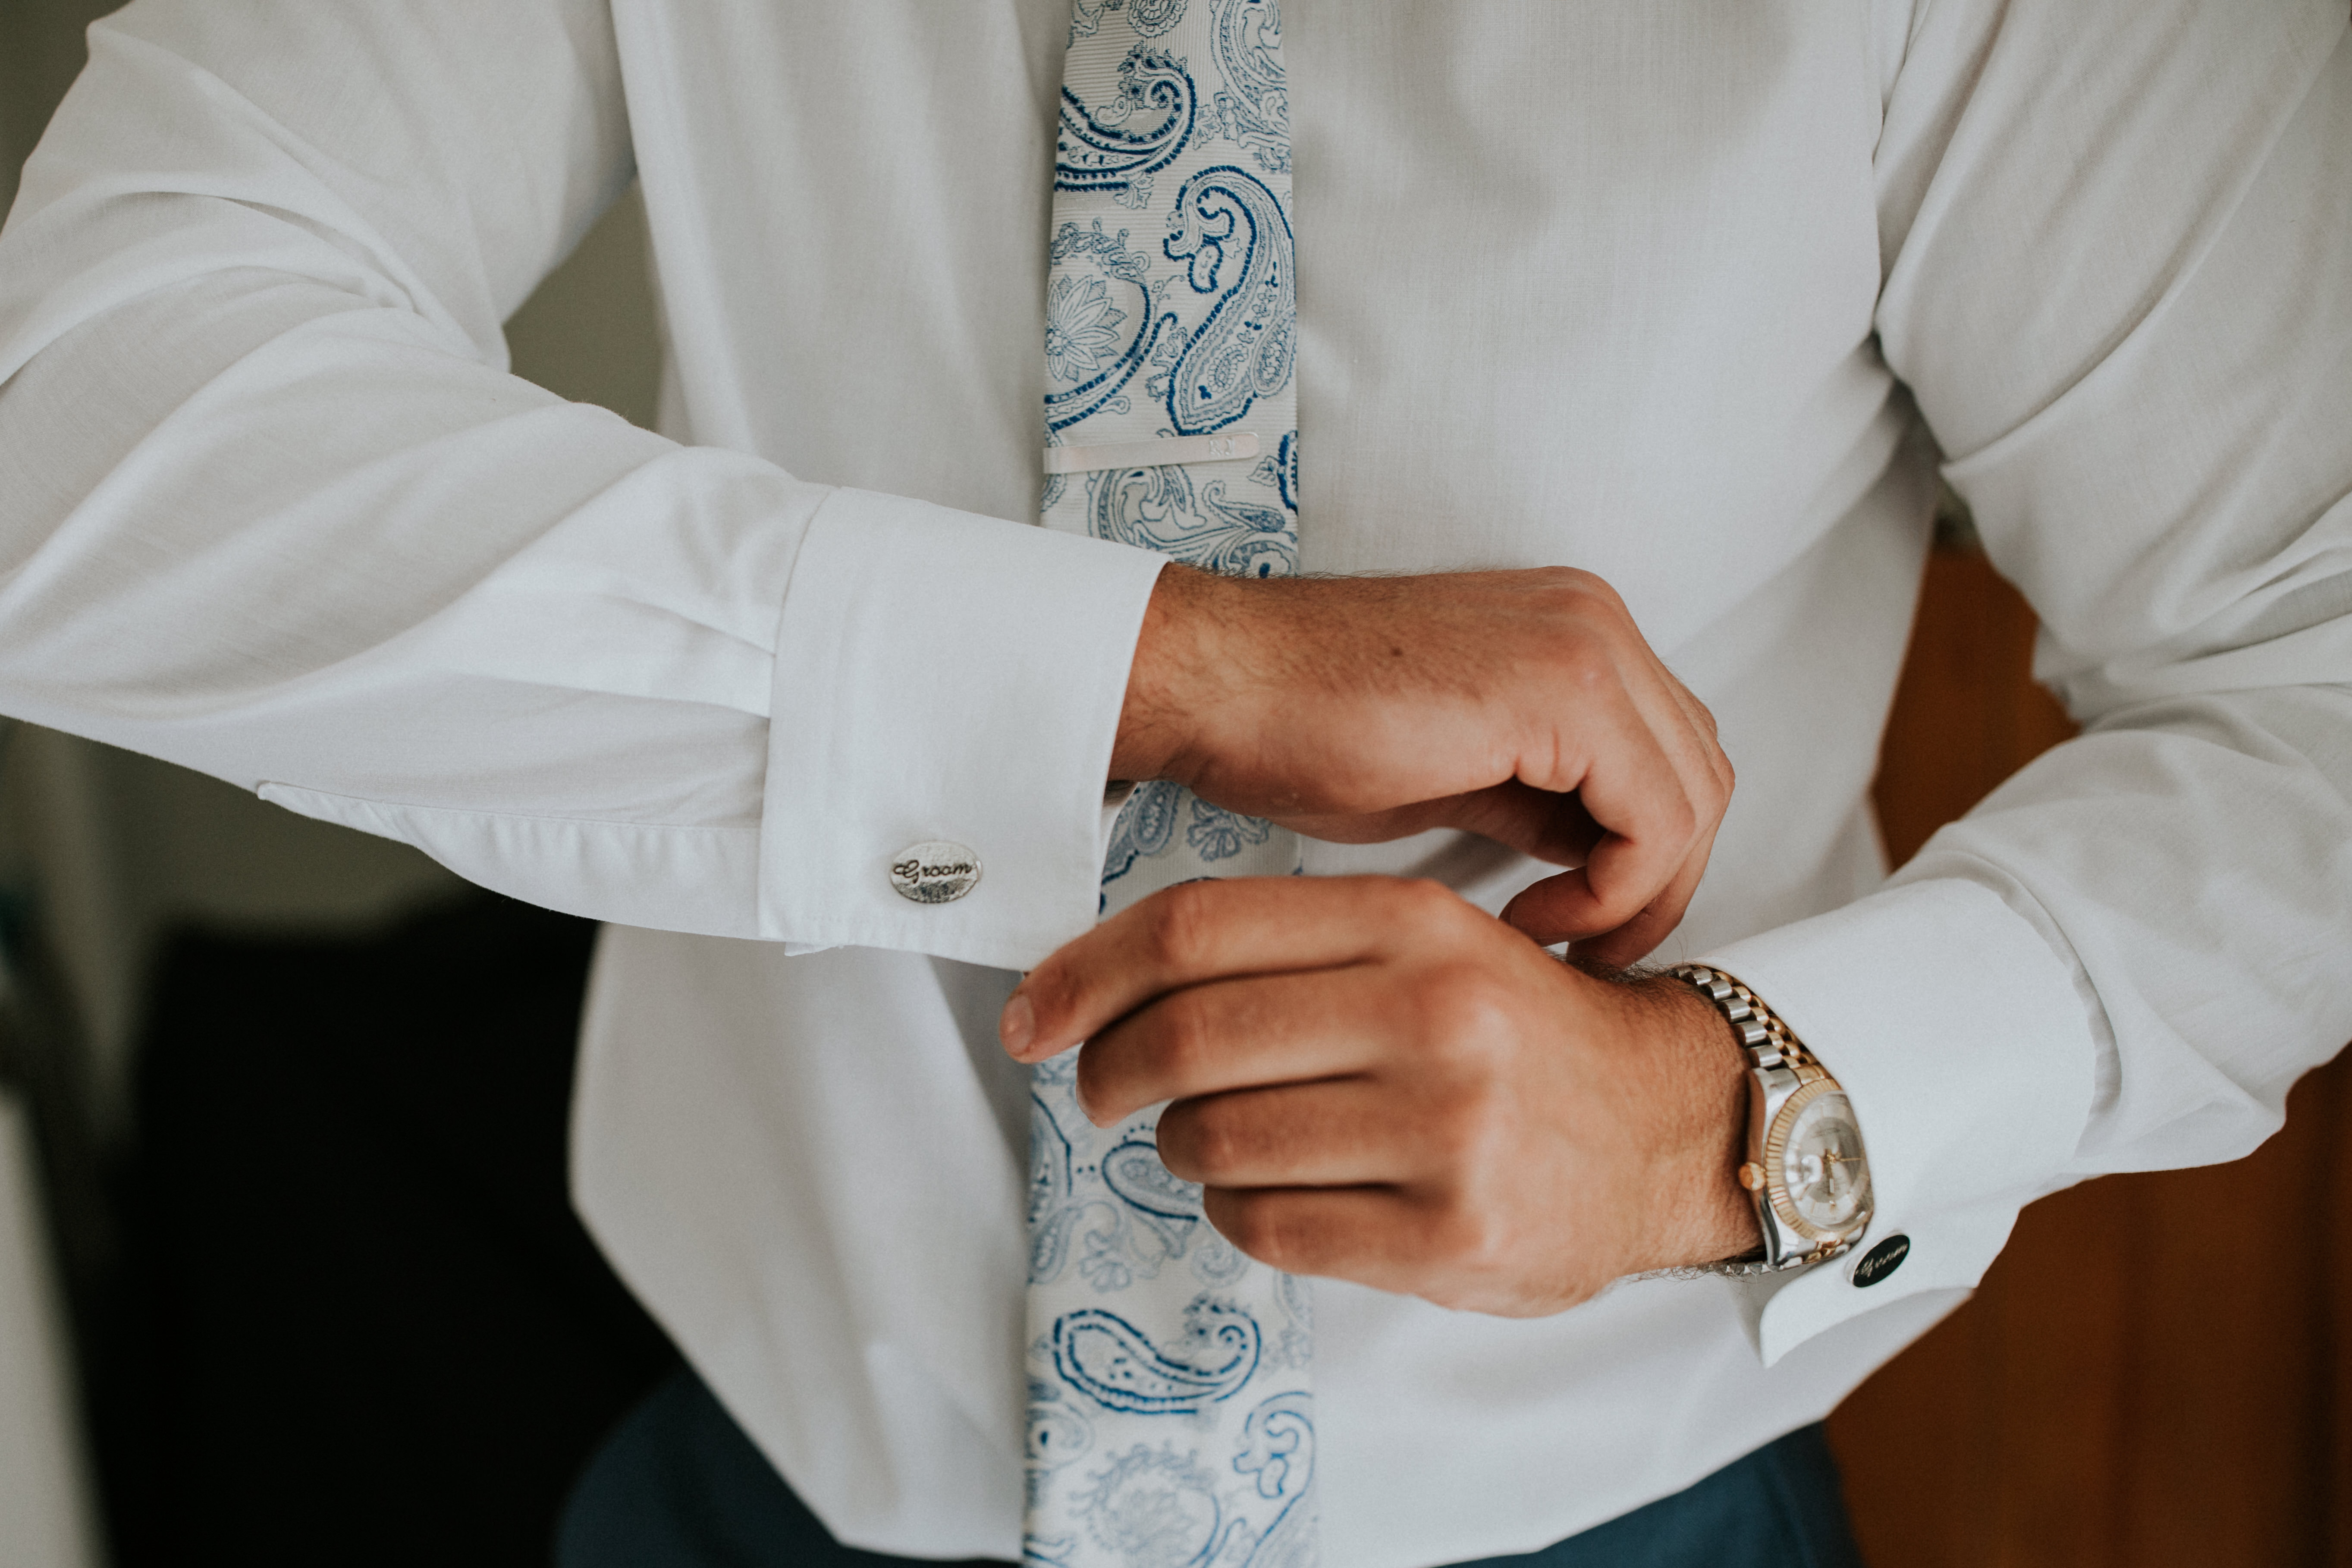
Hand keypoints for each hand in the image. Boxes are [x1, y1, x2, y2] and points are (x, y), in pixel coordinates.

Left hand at [1000, 875, 1758, 1314]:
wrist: (1666, 1126)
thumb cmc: (1517, 1032)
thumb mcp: (1428, 941)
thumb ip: (1295, 947)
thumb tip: (1116, 980)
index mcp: (1413, 923)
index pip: (1198, 930)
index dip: (1088, 972)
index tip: (1036, 1013)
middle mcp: (1432, 1017)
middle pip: (1190, 1038)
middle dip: (1112, 1071)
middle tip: (1099, 1088)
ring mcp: (1446, 1131)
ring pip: (1219, 1141)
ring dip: (1181, 1147)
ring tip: (1207, 1140)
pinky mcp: (1451, 1236)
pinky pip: (1270, 1227)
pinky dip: (1236, 1212)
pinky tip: (1266, 1192)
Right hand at [1112, 566, 1731, 965]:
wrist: (1220, 685)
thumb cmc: (1304, 728)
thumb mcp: (1457, 770)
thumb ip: (1543, 797)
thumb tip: (1602, 861)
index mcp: (1573, 630)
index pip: (1672, 758)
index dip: (1647, 862)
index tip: (1579, 927)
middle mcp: (1595, 620)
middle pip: (1702, 776)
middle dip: (1659, 884)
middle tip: (1584, 949)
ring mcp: (1587, 644)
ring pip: (1695, 799)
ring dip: (1639, 894)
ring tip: (1554, 937)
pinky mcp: (1565, 686)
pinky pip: (1655, 818)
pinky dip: (1617, 890)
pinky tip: (1535, 916)